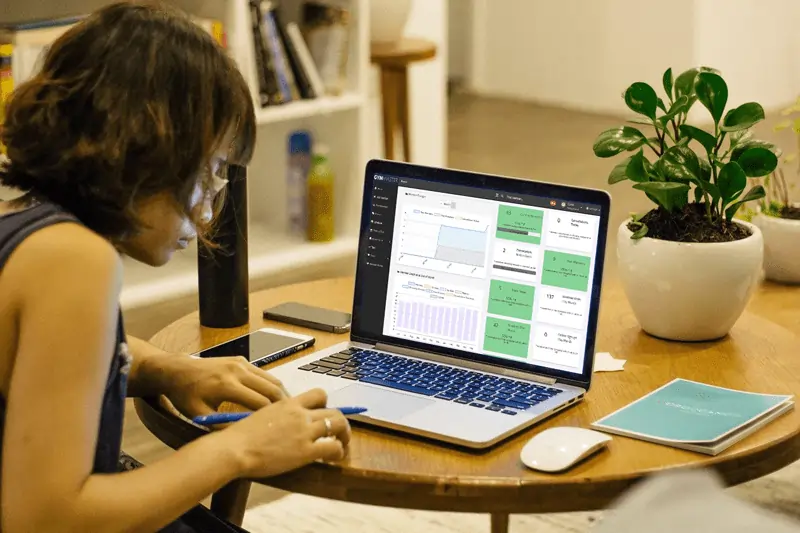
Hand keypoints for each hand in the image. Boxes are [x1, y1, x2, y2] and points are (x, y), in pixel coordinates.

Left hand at [158, 356, 288, 418]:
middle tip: (291, 420)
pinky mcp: (241, 359)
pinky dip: (271, 385)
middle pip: (271, 388)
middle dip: (283, 405)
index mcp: (226, 385)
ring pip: (271, 379)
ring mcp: (241, 362)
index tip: (279, 429)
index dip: (271, 417)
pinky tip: (272, 398)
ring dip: (280, 394)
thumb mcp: (199, 415)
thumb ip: (222, 425)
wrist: (177, 370)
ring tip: (285, 410)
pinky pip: (263, 374)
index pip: (259, 403)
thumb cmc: (185, 395)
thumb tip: (245, 436)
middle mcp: (237, 371)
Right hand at [223, 388, 351, 477]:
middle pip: (333, 411)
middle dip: (340, 422)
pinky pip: (333, 447)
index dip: (325, 405)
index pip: (318, 394)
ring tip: (341, 446)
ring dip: (344, 436)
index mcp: (288, 403)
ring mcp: (304, 431)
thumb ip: (276, 415)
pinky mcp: (306, 451)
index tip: (322, 415)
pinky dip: (338, 452)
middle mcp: (300, 414)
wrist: (234, 449)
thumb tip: (280, 424)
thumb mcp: (260, 415)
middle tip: (338, 434)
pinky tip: (333, 458)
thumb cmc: (239, 436)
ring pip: (339, 425)